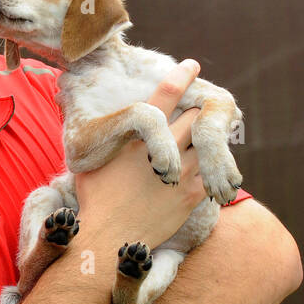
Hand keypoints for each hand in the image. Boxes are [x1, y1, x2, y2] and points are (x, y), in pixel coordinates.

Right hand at [74, 59, 207, 251]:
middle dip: (198, 112)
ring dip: (208, 140)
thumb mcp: (91, 163)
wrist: (111, 238)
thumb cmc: (95, 201)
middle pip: (195, 116)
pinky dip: (212, 168)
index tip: (192, 65)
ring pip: (208, 143)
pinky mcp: (192, 195)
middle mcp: (164, 149)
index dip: (182, 77)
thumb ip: (107, 144)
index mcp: (137, 137)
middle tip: (205, 111)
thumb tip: (98, 129)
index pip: (165, 96)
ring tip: (210, 140)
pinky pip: (212, 172)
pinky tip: (211, 169)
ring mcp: (182, 172)